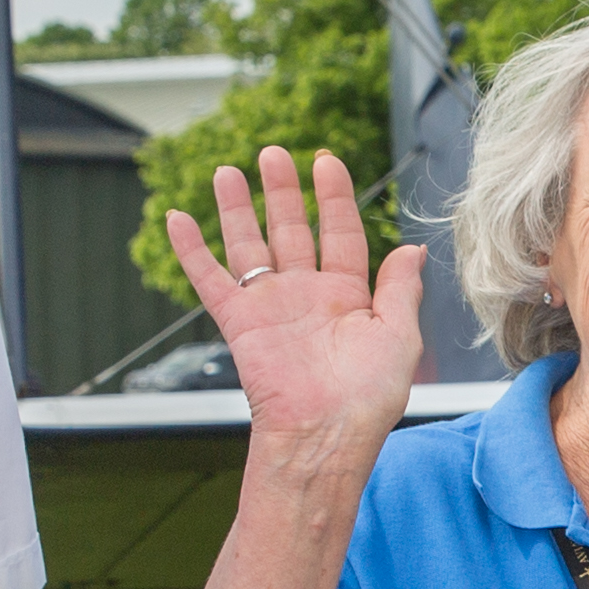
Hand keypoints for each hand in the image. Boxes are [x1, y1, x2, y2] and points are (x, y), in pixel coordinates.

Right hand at [164, 146, 429, 458]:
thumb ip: (401, 289)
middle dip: (282, 190)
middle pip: (290, 229)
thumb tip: (412, 249)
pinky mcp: (239, 324)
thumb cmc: (368, 397)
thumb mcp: (399, 336)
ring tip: (228, 170)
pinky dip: (191, 250)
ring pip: (249, 244)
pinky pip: (210, 280)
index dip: (333, 196)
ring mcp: (270, 307)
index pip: (340, 232)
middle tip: (274, 153)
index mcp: (347, 295)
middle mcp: (306, 295)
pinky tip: (177, 217)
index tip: (326, 160)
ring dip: (237, 208)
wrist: (325, 435)